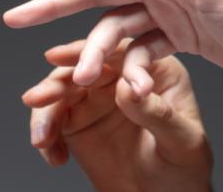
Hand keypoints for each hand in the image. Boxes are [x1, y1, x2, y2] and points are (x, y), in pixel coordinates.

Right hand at [23, 40, 211, 190]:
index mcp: (153, 71)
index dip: (88, 52)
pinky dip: (45, 137)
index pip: (118, 51)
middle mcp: (120, 79)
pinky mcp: (75, 122)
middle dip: (55, 85)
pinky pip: (50, 120)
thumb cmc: (184, 170)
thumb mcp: (181, 142)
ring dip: (44, 114)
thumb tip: (127, 87)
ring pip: (58, 94)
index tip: (60, 59)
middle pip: (79, 69)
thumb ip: (156, 114)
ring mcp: (94, 100)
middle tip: (38, 99)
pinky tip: (53, 156)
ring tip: (42, 139)